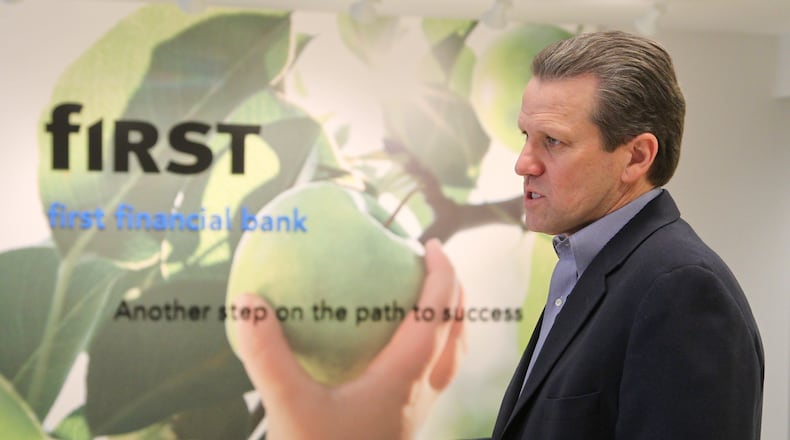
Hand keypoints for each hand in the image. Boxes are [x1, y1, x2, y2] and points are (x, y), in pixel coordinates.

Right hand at [233, 238, 464, 439]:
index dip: (442, 277)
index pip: (437, 315)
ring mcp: (418, 410)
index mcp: (404, 378)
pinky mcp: (407, 422)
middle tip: (437, 263)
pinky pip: (434, 375)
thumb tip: (248, 299)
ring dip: (451, 320)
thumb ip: (267, 354)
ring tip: (433, 299)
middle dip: (454, 292)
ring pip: (452, 356)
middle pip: (457, 332)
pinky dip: (433, 348)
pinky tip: (401, 348)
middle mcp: (421, 391)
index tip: (433, 245)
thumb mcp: (288, 407)